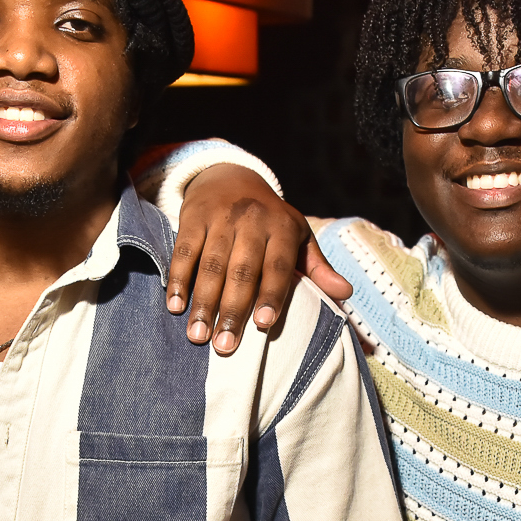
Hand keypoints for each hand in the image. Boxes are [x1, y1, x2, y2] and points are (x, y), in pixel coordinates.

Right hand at [169, 164, 351, 353]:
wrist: (230, 176)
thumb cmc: (270, 218)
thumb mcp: (298, 235)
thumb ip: (318, 267)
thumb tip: (345, 293)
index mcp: (282, 227)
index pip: (278, 266)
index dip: (272, 294)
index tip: (264, 324)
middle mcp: (252, 221)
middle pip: (242, 271)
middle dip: (232, 309)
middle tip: (224, 345)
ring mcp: (220, 218)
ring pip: (210, 264)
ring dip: (203, 301)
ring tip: (198, 334)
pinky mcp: (193, 217)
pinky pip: (184, 251)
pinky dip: (179, 279)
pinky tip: (176, 306)